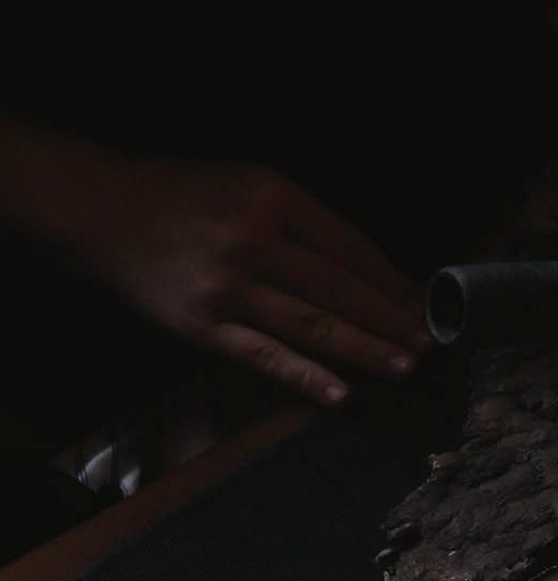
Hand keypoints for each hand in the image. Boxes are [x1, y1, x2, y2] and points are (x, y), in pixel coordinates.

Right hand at [62, 158, 430, 404]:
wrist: (100, 212)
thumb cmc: (185, 200)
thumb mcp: (249, 186)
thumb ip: (303, 227)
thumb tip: (367, 276)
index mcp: (275, 197)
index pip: (351, 247)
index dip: (393, 281)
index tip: (425, 306)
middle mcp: (256, 239)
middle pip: (341, 288)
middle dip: (392, 320)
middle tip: (433, 345)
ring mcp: (230, 286)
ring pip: (313, 324)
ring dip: (366, 350)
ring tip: (407, 368)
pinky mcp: (205, 326)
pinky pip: (266, 356)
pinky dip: (307, 377)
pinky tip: (342, 394)